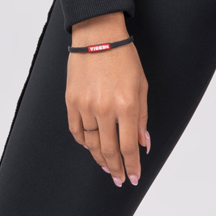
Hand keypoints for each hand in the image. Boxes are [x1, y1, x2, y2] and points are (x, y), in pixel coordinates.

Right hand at [66, 15, 149, 186]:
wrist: (97, 37)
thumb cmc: (123, 58)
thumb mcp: (141, 86)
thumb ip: (142, 118)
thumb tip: (143, 144)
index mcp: (126, 105)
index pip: (129, 147)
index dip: (132, 166)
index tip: (133, 177)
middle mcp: (105, 109)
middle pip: (109, 150)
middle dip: (115, 168)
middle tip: (118, 178)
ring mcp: (85, 106)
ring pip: (91, 144)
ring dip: (100, 158)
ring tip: (106, 166)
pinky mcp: (71, 102)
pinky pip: (76, 130)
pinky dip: (84, 142)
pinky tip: (91, 147)